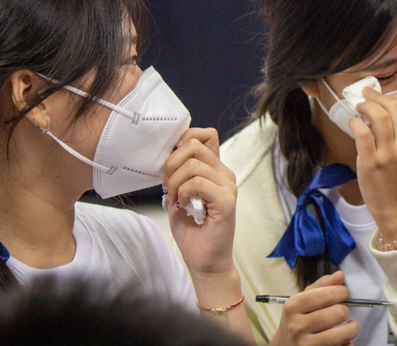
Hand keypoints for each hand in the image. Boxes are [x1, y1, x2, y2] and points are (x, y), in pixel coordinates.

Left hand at [165, 127, 237, 275]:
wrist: (205, 261)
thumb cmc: (193, 230)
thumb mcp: (179, 194)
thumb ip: (178, 172)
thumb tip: (170, 152)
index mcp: (215, 170)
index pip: (205, 135)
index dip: (184, 141)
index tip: (172, 164)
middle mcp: (225, 174)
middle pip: (194, 145)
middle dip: (171, 164)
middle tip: (168, 187)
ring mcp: (228, 186)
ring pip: (192, 165)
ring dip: (175, 183)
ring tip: (175, 200)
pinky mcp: (226, 200)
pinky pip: (197, 183)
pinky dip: (183, 193)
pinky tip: (184, 206)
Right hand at [270, 271, 358, 345]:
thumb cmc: (297, 320)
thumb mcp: (302, 300)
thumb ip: (322, 286)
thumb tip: (340, 275)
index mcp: (293, 306)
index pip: (328, 294)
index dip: (342, 292)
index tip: (344, 294)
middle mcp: (297, 326)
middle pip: (339, 313)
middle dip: (345, 311)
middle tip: (342, 312)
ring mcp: (306, 345)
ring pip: (345, 333)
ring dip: (352, 328)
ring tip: (348, 326)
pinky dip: (347, 343)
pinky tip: (340, 341)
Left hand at [350, 87, 396, 241]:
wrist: (396, 208)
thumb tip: (379, 108)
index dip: (393, 94)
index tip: (380, 96)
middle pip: (393, 106)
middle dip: (376, 96)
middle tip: (365, 97)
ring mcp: (389, 154)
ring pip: (379, 116)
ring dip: (365, 106)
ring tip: (359, 109)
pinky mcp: (371, 163)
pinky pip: (363, 133)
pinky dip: (356, 123)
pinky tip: (354, 123)